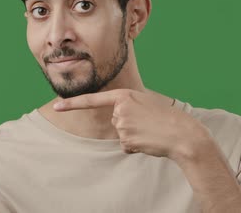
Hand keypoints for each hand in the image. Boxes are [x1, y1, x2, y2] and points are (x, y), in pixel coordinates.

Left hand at [52, 89, 211, 160]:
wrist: (183, 134)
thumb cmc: (166, 118)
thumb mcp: (145, 103)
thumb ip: (128, 106)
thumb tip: (116, 117)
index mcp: (124, 95)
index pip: (92, 100)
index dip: (72, 103)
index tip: (57, 106)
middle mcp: (120, 109)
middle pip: (114, 120)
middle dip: (128, 124)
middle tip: (148, 122)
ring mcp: (122, 125)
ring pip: (120, 134)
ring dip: (133, 136)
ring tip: (150, 131)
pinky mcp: (126, 140)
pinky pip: (126, 146)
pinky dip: (136, 146)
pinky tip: (149, 141)